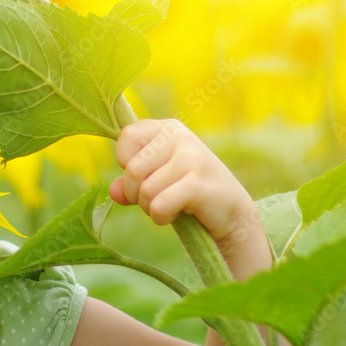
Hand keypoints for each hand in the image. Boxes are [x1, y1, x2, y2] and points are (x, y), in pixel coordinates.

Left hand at [108, 119, 258, 245]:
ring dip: (150, 207)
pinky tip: (175, 214)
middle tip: (156, 199)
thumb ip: (131, 182)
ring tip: (170, 205)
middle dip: (136, 193)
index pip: (127, 135)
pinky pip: (159, 205)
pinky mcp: (198, 184)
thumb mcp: (157, 180)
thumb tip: (113, 191)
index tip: (144, 174)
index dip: (126, 162)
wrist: (232, 213)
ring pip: (145, 190)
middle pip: (132, 169)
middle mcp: (180, 137)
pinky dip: (161, 217)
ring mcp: (192, 158)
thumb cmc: (188, 193)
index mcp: (168, 128)